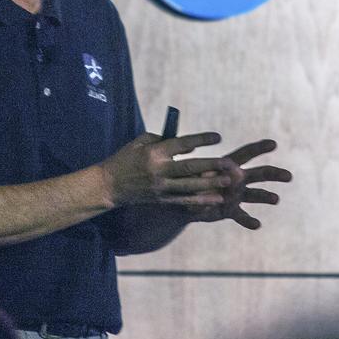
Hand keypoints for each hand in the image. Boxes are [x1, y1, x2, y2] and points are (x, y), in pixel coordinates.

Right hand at [101, 132, 235, 207]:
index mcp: (154, 152)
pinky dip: (199, 200)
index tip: (217, 137)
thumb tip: (187, 144)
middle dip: (210, 166)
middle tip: (228, 164)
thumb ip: (162, 139)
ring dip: (209, 184)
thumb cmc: (125, 158)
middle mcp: (158, 170)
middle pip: (189, 167)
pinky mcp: (161, 199)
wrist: (109, 185)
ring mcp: (160, 187)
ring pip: (189, 186)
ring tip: (227, 182)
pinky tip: (214, 200)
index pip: (182, 144)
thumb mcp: (140, 142)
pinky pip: (183, 200)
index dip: (201, 140)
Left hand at [189, 139, 290, 229]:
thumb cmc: (186, 179)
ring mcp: (236, 195)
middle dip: (275, 174)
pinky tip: (257, 224)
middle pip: (260, 174)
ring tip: (276, 199)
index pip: (247, 153)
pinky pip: (242, 216)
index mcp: (229, 164)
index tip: (274, 144)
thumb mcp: (190, 172)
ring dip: (266, 196)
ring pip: (256, 195)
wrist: (182, 199)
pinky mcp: (231, 210)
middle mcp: (237, 179)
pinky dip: (249, 221)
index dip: (260, 148)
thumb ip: (199, 174)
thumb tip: (202, 175)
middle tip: (289, 176)